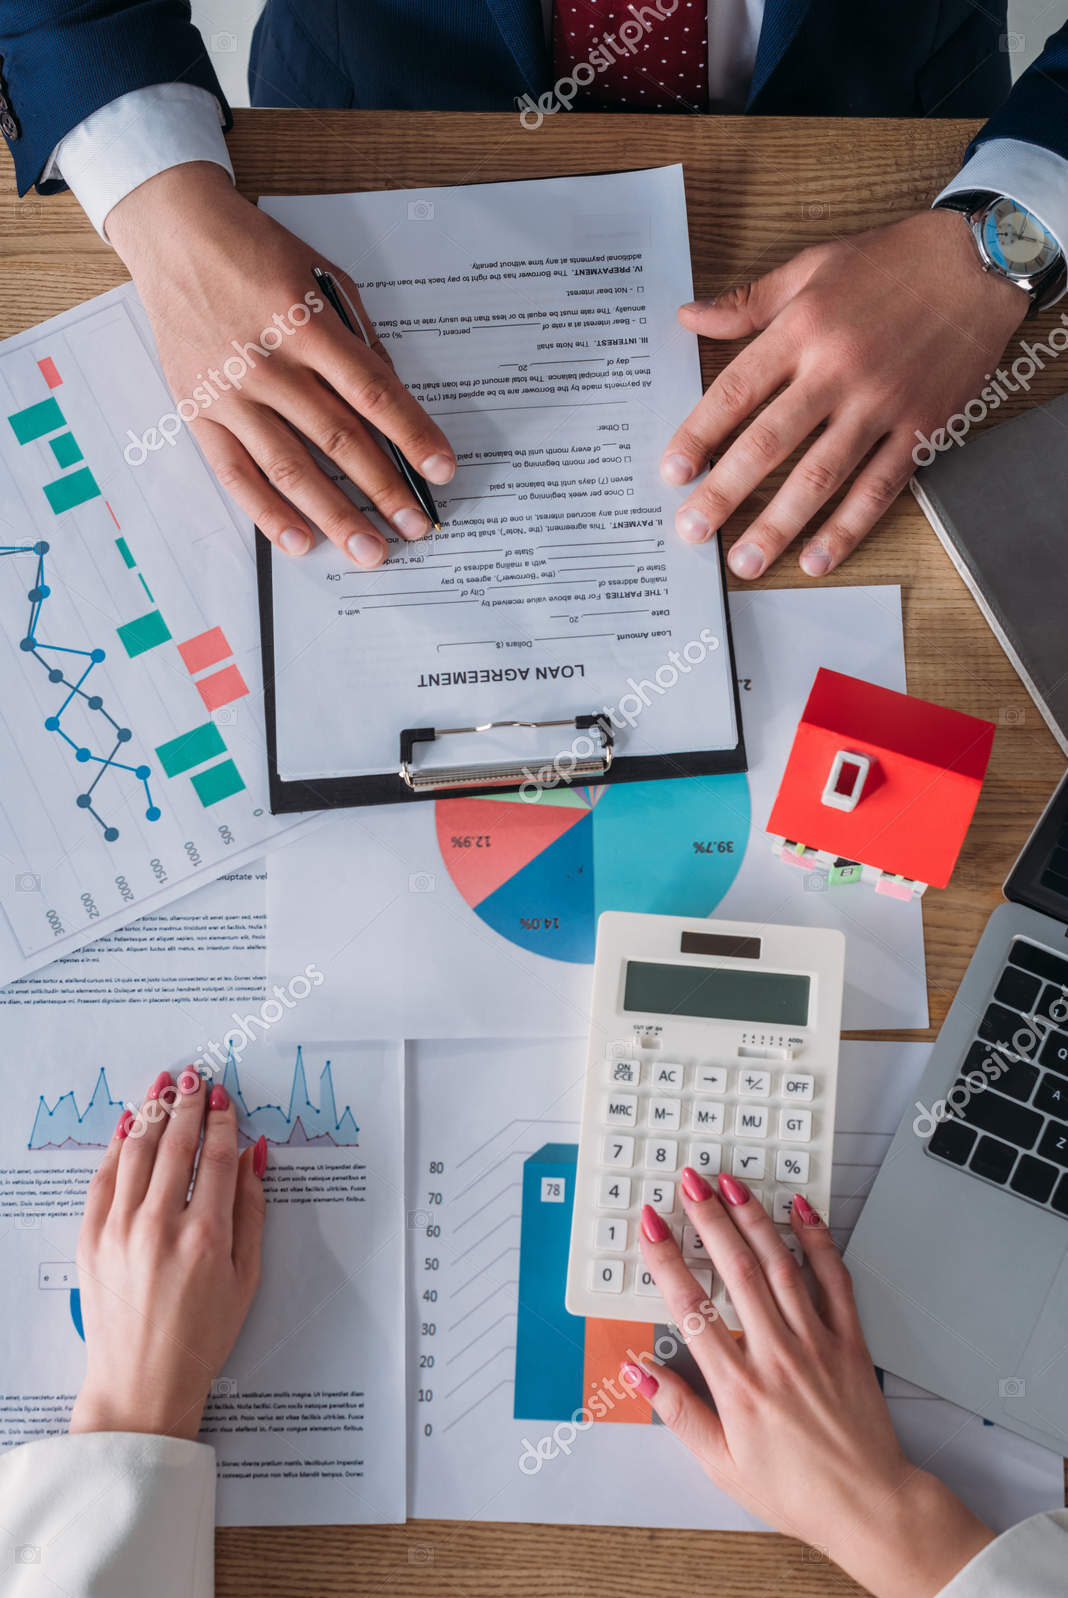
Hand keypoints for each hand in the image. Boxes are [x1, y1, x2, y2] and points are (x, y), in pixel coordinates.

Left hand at [69, 1068, 265, 1440]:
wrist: (141, 1385)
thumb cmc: (201, 1338)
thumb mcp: (246, 1277)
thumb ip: (252, 1210)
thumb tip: (256, 1155)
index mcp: (206, 1237)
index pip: (217, 1157)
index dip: (222, 1120)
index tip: (223, 1097)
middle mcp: (160, 1227)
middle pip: (176, 1144)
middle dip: (187, 1103)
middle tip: (194, 1076)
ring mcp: (120, 1231)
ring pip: (136, 1151)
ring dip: (151, 1110)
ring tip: (162, 1084)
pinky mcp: (90, 1240)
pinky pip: (103, 1177)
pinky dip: (116, 1144)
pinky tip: (127, 1122)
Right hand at [106, 163, 456, 569]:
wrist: (174, 234)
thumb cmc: (256, 253)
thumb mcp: (322, 277)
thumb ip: (358, 340)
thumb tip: (390, 402)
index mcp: (306, 323)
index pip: (373, 391)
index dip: (412, 434)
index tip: (442, 469)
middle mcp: (268, 362)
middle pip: (338, 439)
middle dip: (384, 489)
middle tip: (415, 527)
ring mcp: (230, 392)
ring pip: (290, 467)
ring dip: (335, 515)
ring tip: (370, 551)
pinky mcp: (198, 411)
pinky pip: (235, 473)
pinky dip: (268, 512)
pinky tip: (301, 541)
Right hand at [626, 1173, 994, 1596]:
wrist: (868, 1506)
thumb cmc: (794, 1490)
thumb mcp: (720, 1463)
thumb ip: (677, 1411)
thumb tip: (637, 1370)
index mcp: (738, 1387)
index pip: (690, 1307)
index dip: (665, 1260)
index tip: (651, 1224)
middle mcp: (776, 1355)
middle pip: (735, 1271)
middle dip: (708, 1220)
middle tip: (689, 1182)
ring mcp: (816, 1343)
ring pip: (780, 1266)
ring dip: (753, 1219)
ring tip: (731, 1183)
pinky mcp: (849, 1341)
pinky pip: (833, 1280)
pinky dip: (817, 1242)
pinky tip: (801, 1211)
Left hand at [660, 210, 1028, 577]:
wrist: (980, 260)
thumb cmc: (894, 261)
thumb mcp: (813, 266)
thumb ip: (749, 302)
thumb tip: (689, 317)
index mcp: (803, 329)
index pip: (736, 392)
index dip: (699, 435)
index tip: (673, 472)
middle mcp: (838, 369)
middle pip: (769, 442)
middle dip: (724, 493)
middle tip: (692, 531)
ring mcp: (882, 403)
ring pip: (821, 476)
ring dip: (778, 525)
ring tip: (745, 562)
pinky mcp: (921, 427)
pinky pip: (878, 487)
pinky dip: (847, 528)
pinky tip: (817, 558)